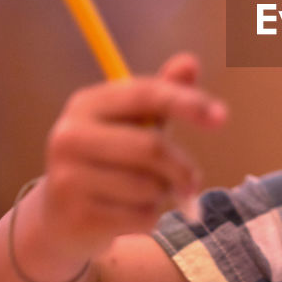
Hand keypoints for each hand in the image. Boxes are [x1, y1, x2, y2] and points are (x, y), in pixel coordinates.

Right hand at [37, 52, 226, 261]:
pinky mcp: (75, 216)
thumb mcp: (135, 124)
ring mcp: (67, 177)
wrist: (60, 218)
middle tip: (193, 181)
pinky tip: (128, 215)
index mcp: (86, 104)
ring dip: (162, 194)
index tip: (222, 117)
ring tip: (144, 194)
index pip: (145, 95)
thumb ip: (163, 94)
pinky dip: (149, 218)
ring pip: (148, 186)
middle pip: (151, 147)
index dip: (187, 103)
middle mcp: (70, 136)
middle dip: (182, 167)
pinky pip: (139, 217)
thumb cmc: (110, 161)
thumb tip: (190, 62)